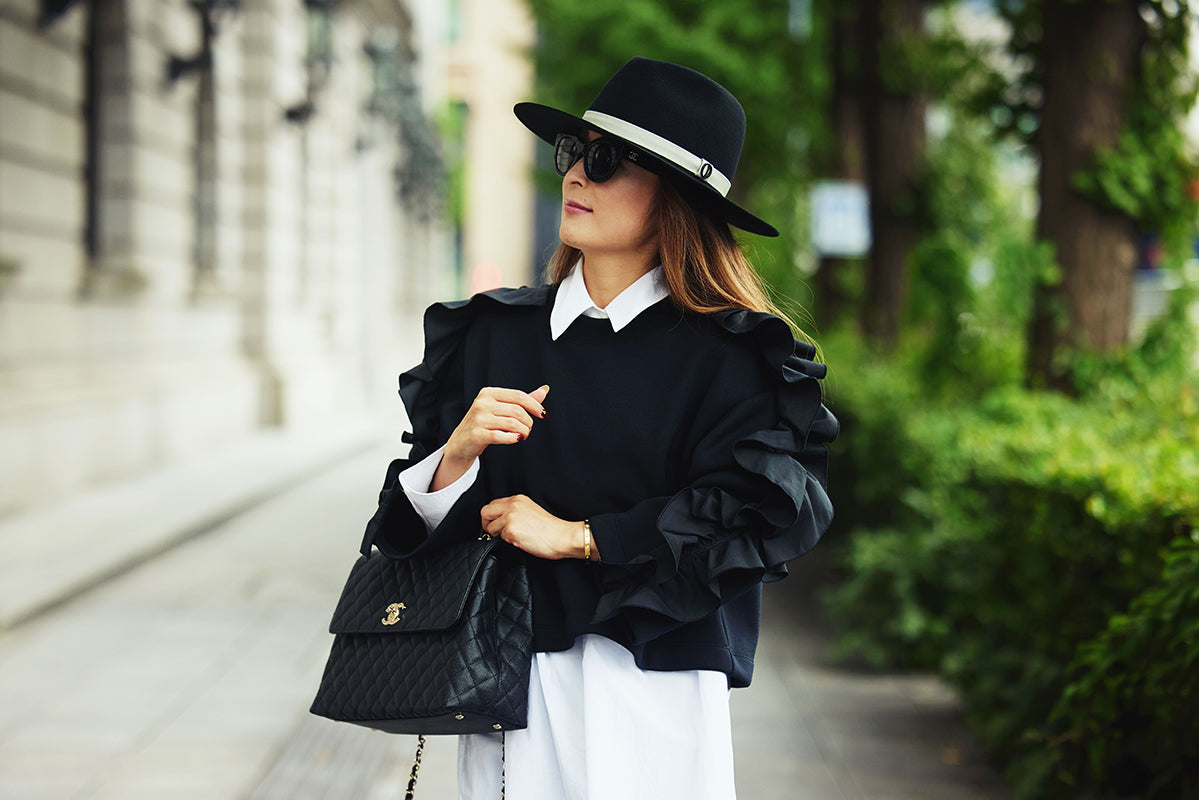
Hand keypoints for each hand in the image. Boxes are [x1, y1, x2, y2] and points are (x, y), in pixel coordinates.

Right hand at [432, 385, 548, 490]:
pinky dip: (513, 438)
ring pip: (512, 424)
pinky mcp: (477, 434)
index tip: (543, 414)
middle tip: (528, 429)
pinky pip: (501, 436)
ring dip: (523, 431)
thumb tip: (544, 390)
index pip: (518, 396)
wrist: (461, 443)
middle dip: (528, 422)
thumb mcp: (501, 408)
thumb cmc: (484, 424)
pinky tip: (516, 439)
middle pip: (517, 410)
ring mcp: (478, 419)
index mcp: (488, 393)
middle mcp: (482, 403)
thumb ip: (522, 401)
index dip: (534, 405)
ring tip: (523, 435)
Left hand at [481, 494, 586, 560]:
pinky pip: (498, 538)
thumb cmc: (551, 528)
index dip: (492, 517)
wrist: (563, 536)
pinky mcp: (510, 530)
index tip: (497, 525)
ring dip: (498, 535)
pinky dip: (506, 542)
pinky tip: (519, 541)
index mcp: (517, 499)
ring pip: (489, 527)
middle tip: (497, 533)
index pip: (492, 504)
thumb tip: (499, 521)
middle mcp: (512, 505)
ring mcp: (510, 517)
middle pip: (485, 512)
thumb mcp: (530, 511)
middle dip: (487, 524)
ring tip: (513, 538)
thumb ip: (514, 511)